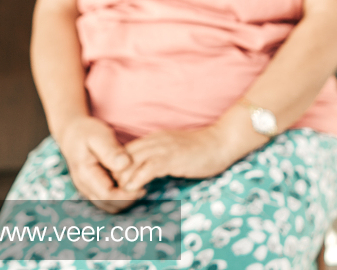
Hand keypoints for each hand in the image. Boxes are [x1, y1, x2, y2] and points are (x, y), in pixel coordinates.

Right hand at [56, 116, 146, 212]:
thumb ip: (110, 151)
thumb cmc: (87, 131)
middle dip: (127, 199)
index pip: (107, 196)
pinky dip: (119, 196)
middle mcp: (84, 186)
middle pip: (108, 204)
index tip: (142, 186)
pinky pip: (106, 199)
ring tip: (138, 185)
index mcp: (85, 175)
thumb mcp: (99, 136)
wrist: (73, 131)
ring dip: (124, 200)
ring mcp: (87, 188)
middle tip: (144, 186)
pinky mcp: (92, 186)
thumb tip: (125, 164)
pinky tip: (129, 183)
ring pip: (108, 204)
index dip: (126, 195)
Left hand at [115, 124, 249, 191]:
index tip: (116, 186)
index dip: (115, 170)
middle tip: (117, 194)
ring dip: (123, 181)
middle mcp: (153, 141)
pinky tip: (137, 191)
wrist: (221, 142)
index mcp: (152, 140)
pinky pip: (147, 168)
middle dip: (115, 177)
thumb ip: (156, 160)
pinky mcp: (172, 157)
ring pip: (130, 163)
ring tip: (125, 195)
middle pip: (120, 158)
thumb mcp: (172, 153)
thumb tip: (142, 175)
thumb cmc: (200, 152)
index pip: (122, 153)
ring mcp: (162, 148)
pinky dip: (138, 180)